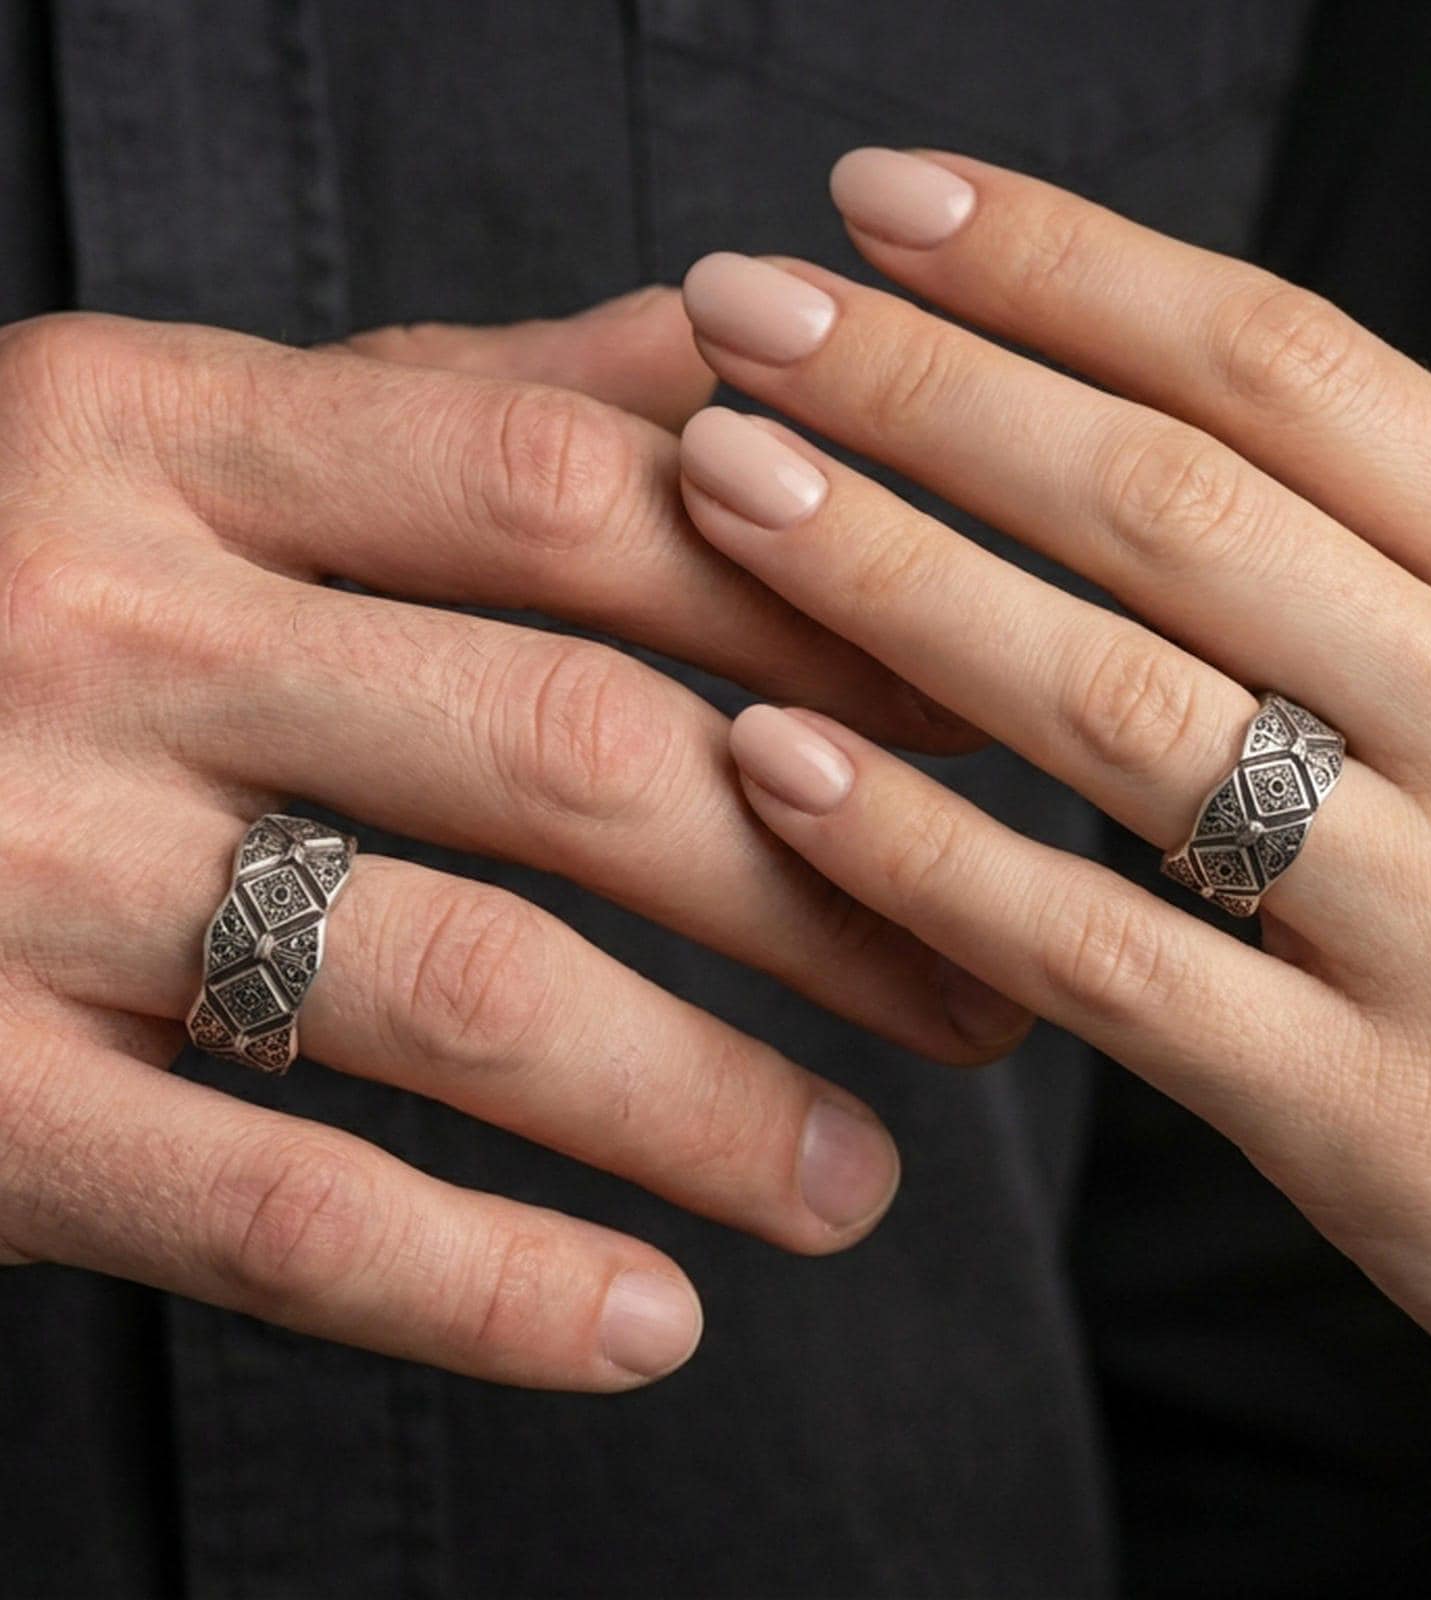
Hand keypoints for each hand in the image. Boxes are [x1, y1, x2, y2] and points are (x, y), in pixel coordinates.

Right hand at [0, 289, 1024, 1391]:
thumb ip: (451, 405)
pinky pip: (272, 1210)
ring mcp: (18, 868)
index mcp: (167, 436)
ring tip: (856, 1184)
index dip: (812, 623)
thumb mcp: (195, 445)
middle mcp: (99, 630)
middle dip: (819, 888)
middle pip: (566, 749)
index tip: (974, 735)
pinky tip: (647, 1327)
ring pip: (454, 989)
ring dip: (702, 1105)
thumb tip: (719, 355)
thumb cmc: (3, 588)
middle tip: (977, 991)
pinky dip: (486, 1286)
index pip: (575, 499)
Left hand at [676, 150, 1430, 1452]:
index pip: (1281, 368)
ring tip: (722, 482)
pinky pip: (1100, 958)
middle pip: (1166, 502)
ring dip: (890, 575)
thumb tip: (1185, 434)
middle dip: (929, 385)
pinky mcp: (1367, 1117)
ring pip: (1116, 705)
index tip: (884, 204)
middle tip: (743, 308)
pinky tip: (774, 766)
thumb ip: (1422, 578)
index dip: (1061, 267)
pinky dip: (920, 855)